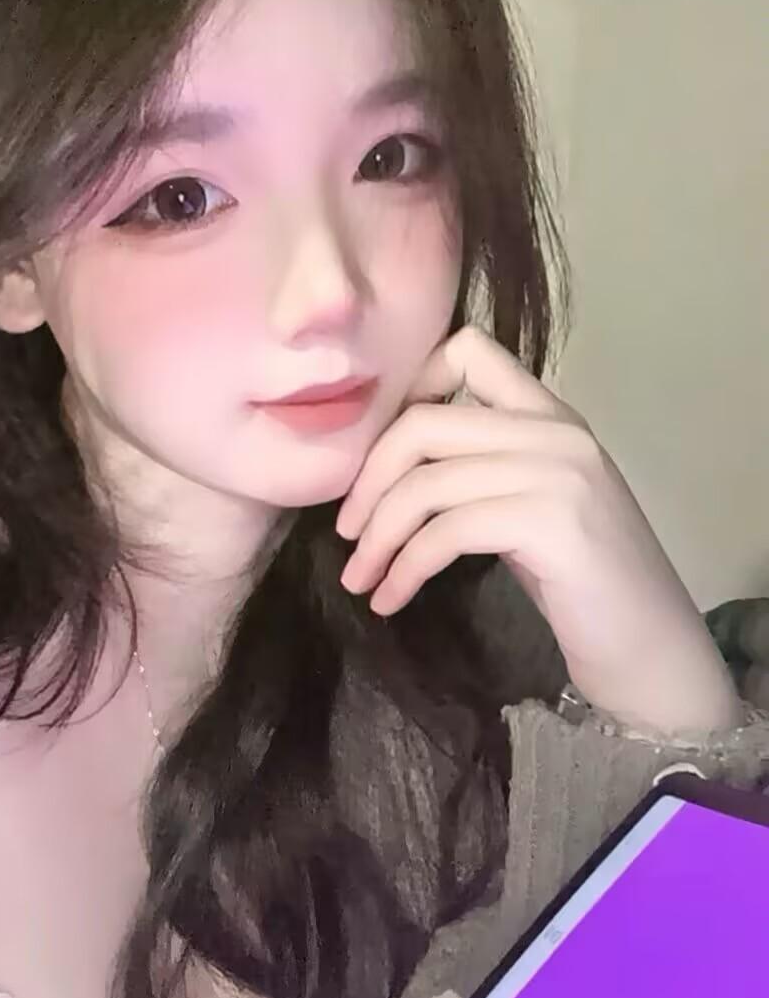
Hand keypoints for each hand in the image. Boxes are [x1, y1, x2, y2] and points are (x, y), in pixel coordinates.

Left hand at [336, 326, 741, 740]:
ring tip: (360, 580)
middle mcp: (556, 431)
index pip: (468, 349)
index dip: (408, 389)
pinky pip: (446, 532)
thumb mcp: (529, 505)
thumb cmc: (583, 586)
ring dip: (378, 537)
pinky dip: (405, 568)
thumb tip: (385, 468)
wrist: (650, 649)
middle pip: (423, 422)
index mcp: (550, 416)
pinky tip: (390, 599)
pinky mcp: (552, 522)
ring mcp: (558, 472)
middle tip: (347, 533)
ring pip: (426, 482)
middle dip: (368, 481)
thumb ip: (480, 469)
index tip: (381, 456)